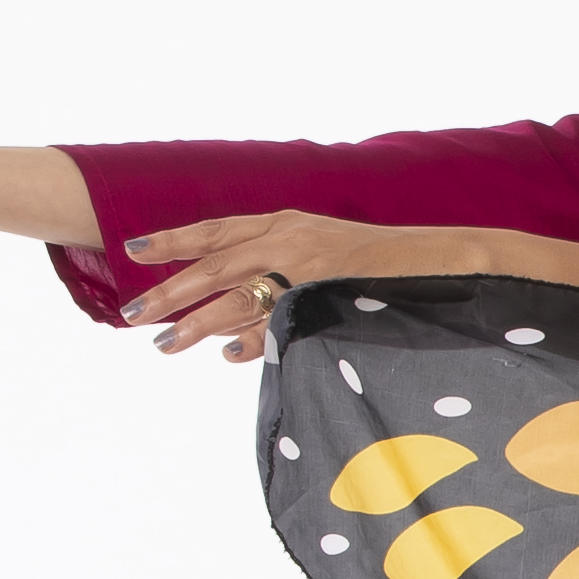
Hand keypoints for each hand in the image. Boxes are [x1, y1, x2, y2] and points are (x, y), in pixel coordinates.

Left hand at [119, 212, 503, 362]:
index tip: (133, 250)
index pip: (219, 230)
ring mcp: (308, 269)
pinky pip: (277, 321)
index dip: (175, 239)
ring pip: (236, 295)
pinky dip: (251, 339)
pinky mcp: (326, 298)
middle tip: (130, 314)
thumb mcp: (328, 258)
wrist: (447, 267)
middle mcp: (292, 239)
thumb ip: (284, 276)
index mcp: (289, 223)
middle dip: (168, 290)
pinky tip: (228, 356)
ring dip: (196, 322)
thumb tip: (236, 324)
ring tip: (164, 345)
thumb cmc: (386, 271)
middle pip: (214, 264)